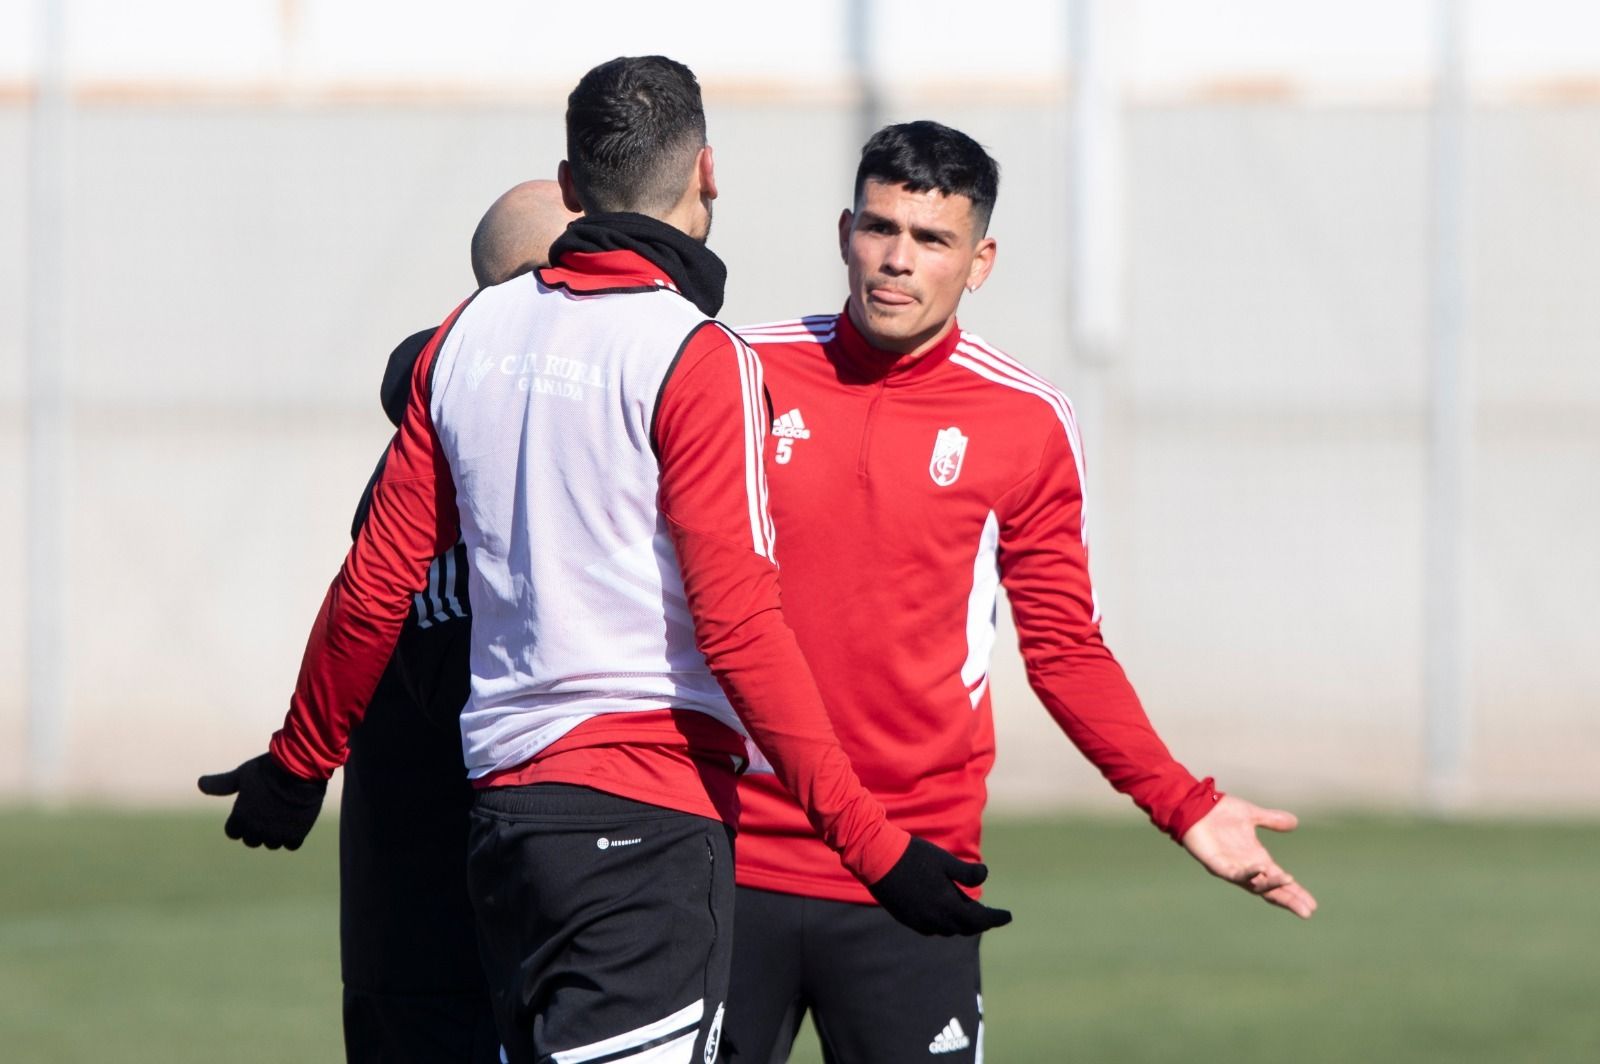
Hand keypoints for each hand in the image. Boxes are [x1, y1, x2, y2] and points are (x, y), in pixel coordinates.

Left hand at [197, 753, 326, 849]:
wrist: (299, 769)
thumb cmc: (268, 769)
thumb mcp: (242, 774)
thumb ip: (222, 785)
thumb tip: (200, 783)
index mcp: (240, 816)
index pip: (233, 832)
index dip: (241, 822)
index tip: (250, 810)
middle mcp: (256, 829)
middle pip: (252, 840)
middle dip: (258, 829)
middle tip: (269, 812)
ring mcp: (277, 833)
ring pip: (272, 843)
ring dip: (276, 834)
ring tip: (284, 815)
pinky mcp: (296, 833)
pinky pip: (291, 844)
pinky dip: (293, 836)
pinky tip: (296, 820)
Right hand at [867, 837, 1013, 935]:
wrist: (878, 859)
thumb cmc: (914, 856)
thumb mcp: (945, 861)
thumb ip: (967, 873)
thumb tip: (985, 877)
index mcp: (948, 906)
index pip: (980, 919)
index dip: (996, 918)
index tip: (1008, 916)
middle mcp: (934, 920)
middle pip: (964, 928)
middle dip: (979, 922)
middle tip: (990, 914)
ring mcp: (918, 921)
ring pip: (947, 930)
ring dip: (961, 923)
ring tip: (968, 911)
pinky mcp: (906, 918)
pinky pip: (931, 928)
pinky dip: (943, 922)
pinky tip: (943, 912)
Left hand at [1180, 794, 1316, 918]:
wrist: (1194, 804)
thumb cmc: (1220, 811)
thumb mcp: (1252, 815)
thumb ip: (1271, 820)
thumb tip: (1294, 822)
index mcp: (1256, 859)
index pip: (1279, 880)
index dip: (1294, 892)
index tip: (1312, 905)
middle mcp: (1246, 867)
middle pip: (1270, 890)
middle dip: (1288, 899)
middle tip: (1307, 911)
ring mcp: (1231, 867)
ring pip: (1254, 885)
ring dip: (1271, 884)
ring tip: (1289, 881)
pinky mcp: (1215, 864)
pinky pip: (1233, 873)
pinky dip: (1248, 873)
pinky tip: (1261, 869)